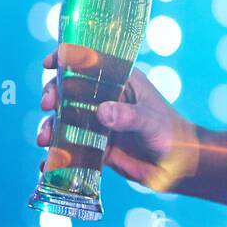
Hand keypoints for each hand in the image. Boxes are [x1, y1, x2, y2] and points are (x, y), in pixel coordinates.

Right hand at [37, 48, 201, 193]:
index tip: (50, 64)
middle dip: (53, 95)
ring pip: (66, 120)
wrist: (181, 168)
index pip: (92, 63)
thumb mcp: (152, 122)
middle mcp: (108, 100)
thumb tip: (101, 112)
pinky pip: (72, 149)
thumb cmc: (174, 135)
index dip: (68, 58)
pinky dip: (58, 156)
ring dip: (50, 128)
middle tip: (48, 106)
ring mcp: (101, 124)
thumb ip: (129, 117)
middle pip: (70, 90)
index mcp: (123, 83)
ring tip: (45, 141)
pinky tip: (47, 166)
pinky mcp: (98, 147)